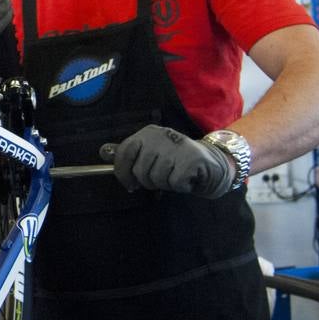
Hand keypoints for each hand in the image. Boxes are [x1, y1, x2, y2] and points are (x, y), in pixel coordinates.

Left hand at [104, 125, 235, 198]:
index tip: (130, 184)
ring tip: (176, 175)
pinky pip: (173, 183)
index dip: (123, 172)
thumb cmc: (178, 161)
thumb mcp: (151, 153)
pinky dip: (180, 186)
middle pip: (140, 170)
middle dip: (149, 181)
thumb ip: (129, 154)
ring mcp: (177, 146)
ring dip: (166, 183)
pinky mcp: (191, 159)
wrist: (215, 163)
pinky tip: (187, 178)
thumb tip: (103, 152)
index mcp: (148, 133)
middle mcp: (161, 135)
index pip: (125, 152)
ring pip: (156, 178)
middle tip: (163, 176)